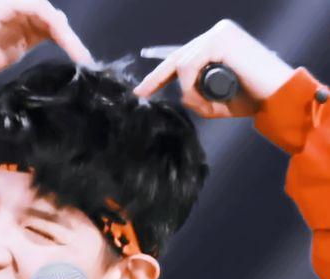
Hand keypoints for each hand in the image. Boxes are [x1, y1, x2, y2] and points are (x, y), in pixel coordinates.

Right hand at [0, 0, 91, 76]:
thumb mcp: (10, 53)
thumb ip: (28, 43)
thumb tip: (48, 44)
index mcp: (20, 19)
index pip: (51, 27)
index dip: (69, 43)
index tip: (83, 63)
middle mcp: (19, 8)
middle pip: (54, 20)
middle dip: (72, 40)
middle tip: (86, 61)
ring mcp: (13, 3)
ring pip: (51, 15)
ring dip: (69, 36)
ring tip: (81, 56)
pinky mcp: (9, 3)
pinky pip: (41, 11)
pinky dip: (56, 27)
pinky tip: (68, 44)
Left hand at [134, 19, 294, 117]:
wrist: (278, 97)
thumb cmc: (252, 98)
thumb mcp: (216, 101)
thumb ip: (196, 97)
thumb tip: (180, 94)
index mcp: (217, 45)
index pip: (182, 58)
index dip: (160, 75)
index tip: (144, 89)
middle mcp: (216, 34)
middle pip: (176, 57)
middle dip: (156, 78)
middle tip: (140, 93)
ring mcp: (218, 34)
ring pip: (181, 64)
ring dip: (187, 91)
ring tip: (206, 105)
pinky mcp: (219, 40)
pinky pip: (188, 66)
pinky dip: (188, 84)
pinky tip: (196, 95)